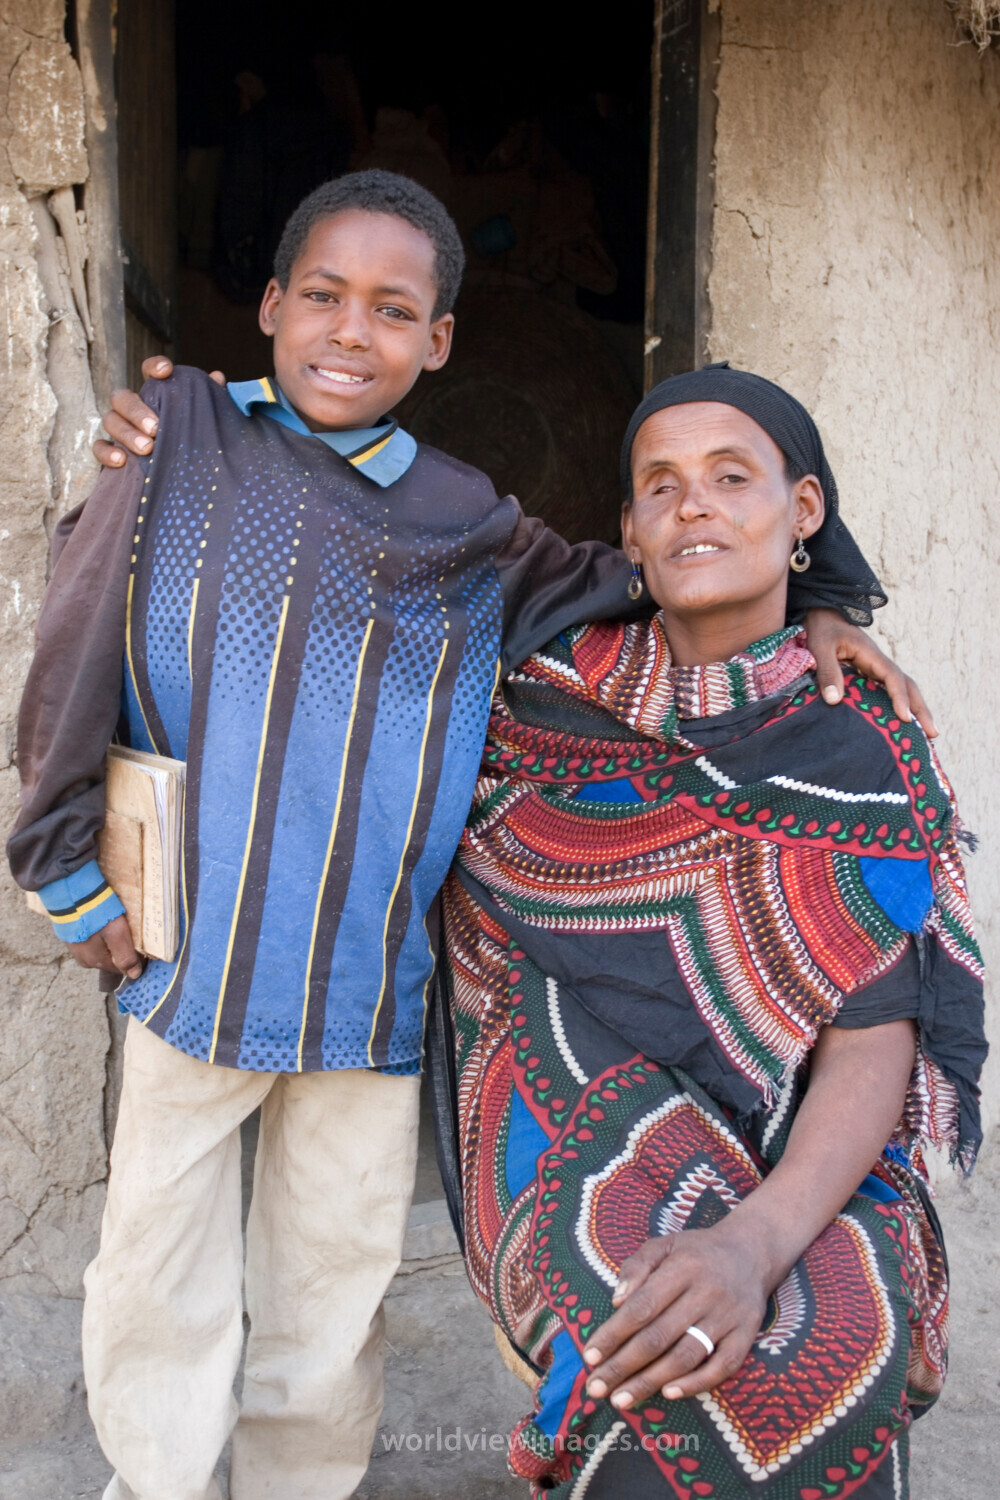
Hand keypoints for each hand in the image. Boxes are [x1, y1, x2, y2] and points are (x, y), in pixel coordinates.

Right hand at [67, 914, 143, 979]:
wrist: (69, 893)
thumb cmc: (96, 913)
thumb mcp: (117, 933)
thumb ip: (125, 956)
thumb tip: (134, 976)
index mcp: (95, 962)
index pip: (122, 968)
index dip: (134, 956)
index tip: (139, 941)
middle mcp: (84, 959)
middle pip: (111, 958)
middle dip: (120, 947)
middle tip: (126, 928)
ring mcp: (75, 949)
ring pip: (101, 949)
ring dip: (109, 939)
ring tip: (112, 922)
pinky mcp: (72, 936)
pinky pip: (91, 939)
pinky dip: (98, 932)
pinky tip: (100, 921)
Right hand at [93, 358, 226, 468]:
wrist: (182, 479)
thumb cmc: (191, 442)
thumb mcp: (203, 422)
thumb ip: (208, 400)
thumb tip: (217, 377)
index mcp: (155, 396)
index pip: (148, 372)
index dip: (153, 367)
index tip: (166, 370)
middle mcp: (133, 409)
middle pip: (123, 398)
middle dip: (137, 411)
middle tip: (156, 428)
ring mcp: (119, 430)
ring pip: (111, 421)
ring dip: (127, 433)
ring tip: (147, 448)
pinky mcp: (111, 452)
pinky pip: (99, 448)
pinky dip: (107, 452)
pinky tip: (122, 461)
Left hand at [581, 1223, 768, 1408]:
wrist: (752, 1252)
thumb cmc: (696, 1252)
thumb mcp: (664, 1245)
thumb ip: (637, 1266)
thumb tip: (616, 1300)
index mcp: (682, 1267)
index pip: (642, 1307)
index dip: (613, 1334)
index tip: (590, 1356)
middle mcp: (707, 1292)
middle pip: (659, 1337)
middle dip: (623, 1366)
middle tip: (596, 1388)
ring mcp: (729, 1317)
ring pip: (686, 1356)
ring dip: (651, 1382)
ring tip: (622, 1399)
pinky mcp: (747, 1336)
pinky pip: (723, 1367)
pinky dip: (696, 1383)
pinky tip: (668, 1394)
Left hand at [804, 608, 936, 737]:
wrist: (825, 615)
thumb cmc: (823, 629)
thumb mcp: (821, 647)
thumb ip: (827, 671)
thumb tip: (834, 700)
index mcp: (872, 655)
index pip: (893, 677)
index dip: (900, 698)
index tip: (906, 718)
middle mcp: (880, 663)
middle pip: (908, 686)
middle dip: (921, 709)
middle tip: (933, 735)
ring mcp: (877, 669)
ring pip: (903, 690)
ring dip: (916, 710)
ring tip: (926, 736)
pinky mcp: (871, 674)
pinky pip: (889, 692)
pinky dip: (899, 707)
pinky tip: (900, 725)